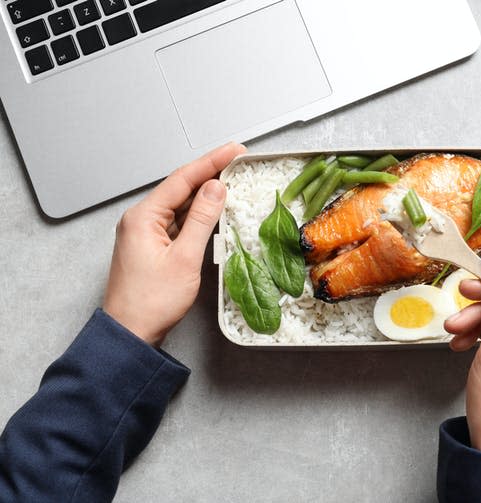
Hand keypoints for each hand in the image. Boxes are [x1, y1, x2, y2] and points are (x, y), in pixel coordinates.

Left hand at [103, 142, 245, 346]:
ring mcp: (144, 233)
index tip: (233, 151)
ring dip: (204, 194)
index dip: (211, 162)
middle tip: (237, 162)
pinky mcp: (151, 246)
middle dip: (209, 174)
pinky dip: (196, 214)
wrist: (130, 333)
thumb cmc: (151, 302)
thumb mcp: (184, 258)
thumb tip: (216, 189)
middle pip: (180, 188)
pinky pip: (176, 221)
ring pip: (179, 205)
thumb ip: (201, 219)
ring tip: (231, 181)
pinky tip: (212, 212)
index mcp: (142, 217)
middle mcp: (139, 220)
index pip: (182, 179)